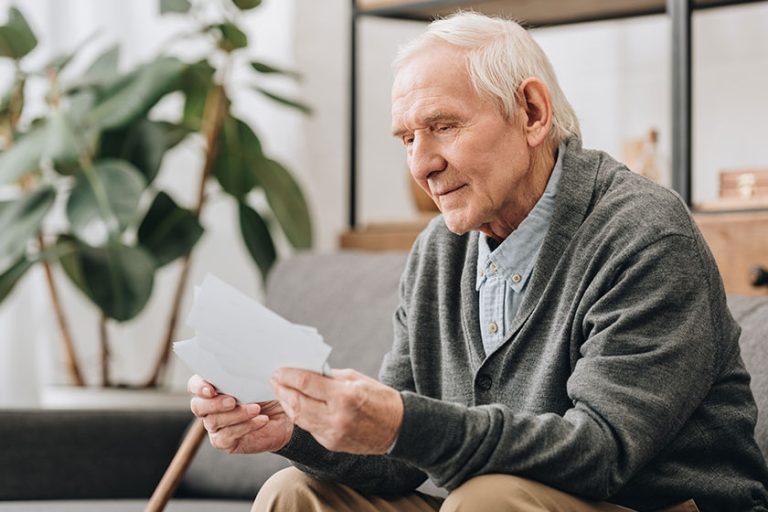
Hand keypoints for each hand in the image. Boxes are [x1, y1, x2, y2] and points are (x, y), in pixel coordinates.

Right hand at [188, 374, 293, 453]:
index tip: (211, 389)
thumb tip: (242, 369)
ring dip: (237, 414)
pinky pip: (227, 436)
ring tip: (257, 409)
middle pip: (198, 406)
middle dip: (215, 403)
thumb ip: (243, 375)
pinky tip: (261, 420)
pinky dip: (246, 426)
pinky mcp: (224, 441)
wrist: (283, 415)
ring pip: (214, 421)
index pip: (194, 385)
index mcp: (212, 387)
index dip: (199, 387)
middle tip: (233, 401)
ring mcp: (214, 425)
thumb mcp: (257, 381)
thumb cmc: (266, 393)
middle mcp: (208, 407)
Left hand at [271, 368, 402, 454]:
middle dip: (282, 390)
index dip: (288, 376)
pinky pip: (309, 427)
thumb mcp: (356, 379)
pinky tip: (294, 405)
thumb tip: (306, 373)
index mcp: (344, 396)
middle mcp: (336, 417)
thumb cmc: (379, 398)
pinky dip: (299, 415)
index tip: (278, 370)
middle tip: (274, 380)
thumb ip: (330, 377)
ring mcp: (332, 433)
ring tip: (280, 392)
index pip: (306, 383)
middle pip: (297, 402)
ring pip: (299, 418)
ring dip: (286, 403)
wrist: (398, 428)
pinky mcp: (331, 443)